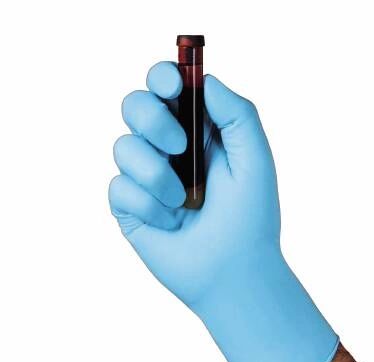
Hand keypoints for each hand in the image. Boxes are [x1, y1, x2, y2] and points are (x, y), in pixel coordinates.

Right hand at [109, 61, 337, 361]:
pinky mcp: (129, 207)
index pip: (168, 88)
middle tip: (180, 147)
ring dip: (156, 175)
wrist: (233, 272)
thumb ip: (236, 113)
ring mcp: (146, 177)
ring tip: (184, 202)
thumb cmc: (250, 218)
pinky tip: (169, 224)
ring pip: (123, 147)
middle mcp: (168, 150)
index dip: (163, 77)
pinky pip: (118, 188)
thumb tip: (204, 79)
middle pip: (134, 106)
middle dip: (153, 121)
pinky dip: (147, 206)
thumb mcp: (255, 159)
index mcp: (198, 132)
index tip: (172, 87)